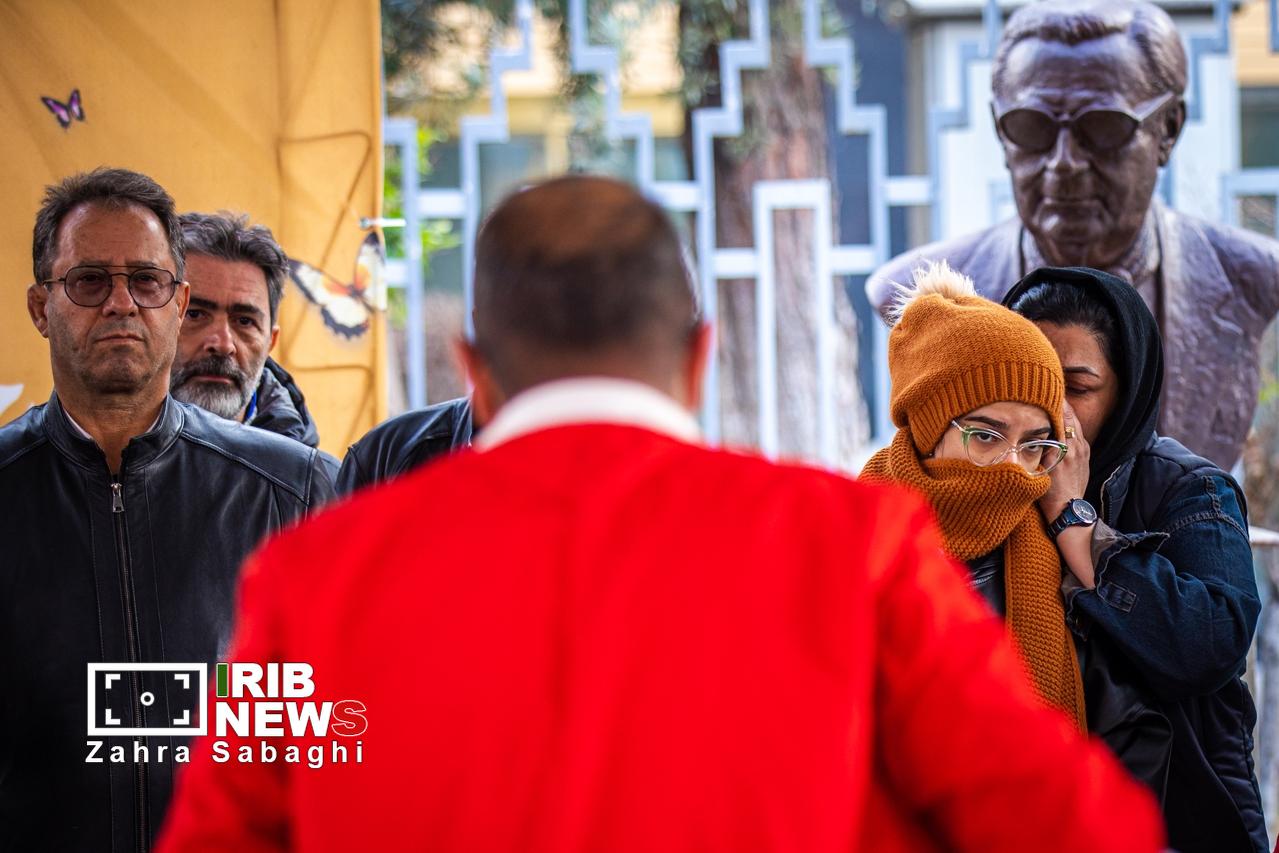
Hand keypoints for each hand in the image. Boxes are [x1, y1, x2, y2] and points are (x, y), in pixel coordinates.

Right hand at [1039, 400, 1089, 521]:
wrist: (1069, 511)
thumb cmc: (1050, 493)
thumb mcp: (1039, 468)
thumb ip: (1038, 446)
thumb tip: (1029, 428)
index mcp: (1066, 446)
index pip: (1062, 414)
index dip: (1053, 400)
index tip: (1043, 388)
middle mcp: (1078, 445)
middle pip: (1070, 415)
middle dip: (1060, 402)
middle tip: (1046, 389)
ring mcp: (1084, 450)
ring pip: (1075, 423)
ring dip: (1064, 413)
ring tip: (1051, 402)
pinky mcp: (1086, 456)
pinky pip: (1078, 434)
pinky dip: (1069, 425)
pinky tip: (1059, 423)